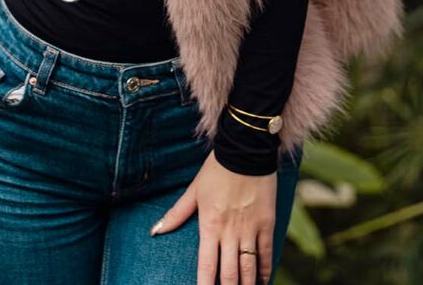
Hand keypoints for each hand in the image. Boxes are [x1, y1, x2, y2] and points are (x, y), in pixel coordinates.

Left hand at [150, 149, 276, 284]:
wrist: (245, 150)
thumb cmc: (216, 170)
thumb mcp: (194, 190)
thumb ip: (176, 214)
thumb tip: (155, 231)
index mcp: (209, 225)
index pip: (205, 266)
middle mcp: (229, 232)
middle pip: (229, 274)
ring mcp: (250, 229)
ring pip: (248, 269)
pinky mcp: (266, 224)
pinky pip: (266, 254)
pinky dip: (265, 271)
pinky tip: (262, 281)